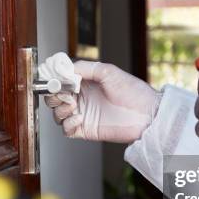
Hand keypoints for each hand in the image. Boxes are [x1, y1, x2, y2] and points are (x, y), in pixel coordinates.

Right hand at [45, 61, 161, 142]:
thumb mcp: (108, 72)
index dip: (53, 80)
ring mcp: (82, 114)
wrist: (146, 114)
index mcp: (84, 83)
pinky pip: (66, 129)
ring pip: (57, 113)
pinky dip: (68, 123)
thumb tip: (65, 68)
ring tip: (73, 105)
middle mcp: (81, 98)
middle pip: (54, 98)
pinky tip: (79, 118)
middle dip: (53, 95)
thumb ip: (85, 68)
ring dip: (60, 109)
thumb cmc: (132, 92)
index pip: (60, 81)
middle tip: (64, 93)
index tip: (52, 79)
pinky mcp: (85, 130)